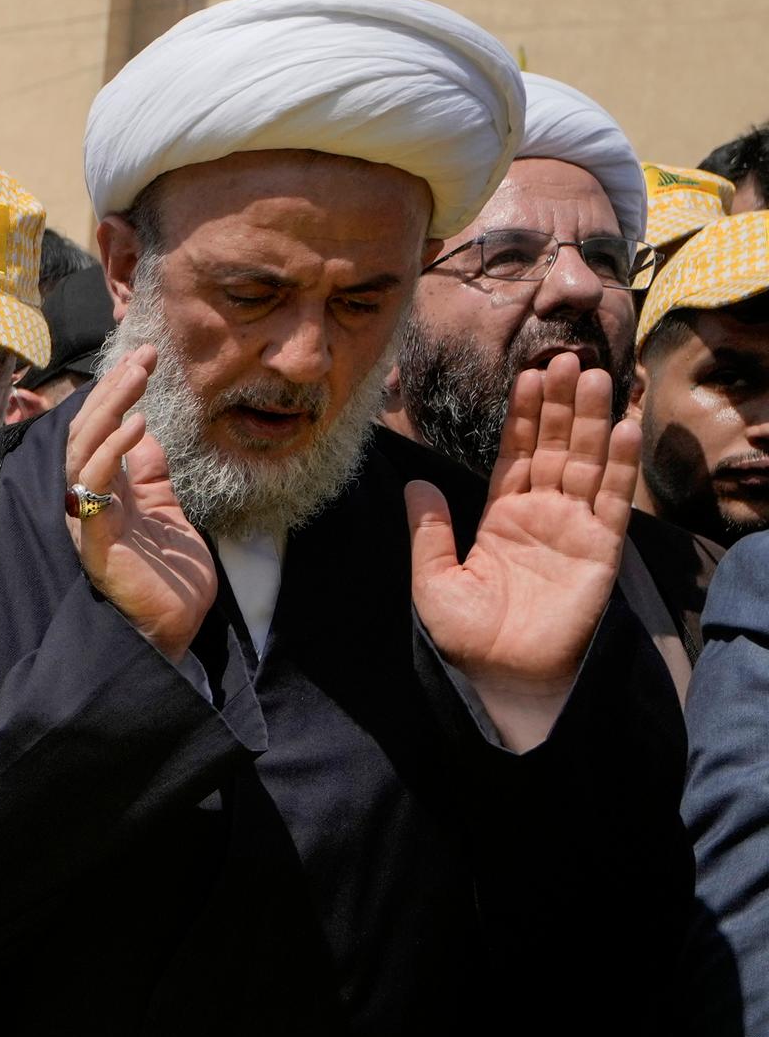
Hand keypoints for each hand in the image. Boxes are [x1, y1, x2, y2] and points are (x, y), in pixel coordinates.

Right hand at [60, 346, 214, 659]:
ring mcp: (89, 521)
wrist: (170, 630)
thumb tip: (146, 436)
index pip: (99, 432)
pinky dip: (112, 453)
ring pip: (84, 451)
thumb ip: (151, 477)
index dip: (117, 393)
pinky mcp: (98, 541)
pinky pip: (97, 489)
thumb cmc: (167, 578)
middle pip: (86, 433)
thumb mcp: (165, 512)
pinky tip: (138, 425)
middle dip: (113, 390)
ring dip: (110, 409)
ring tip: (137, 375)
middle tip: (142, 356)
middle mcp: (87, 502)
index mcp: (102, 493)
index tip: (145, 358)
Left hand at [407, 350, 636, 752]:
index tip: (527, 376)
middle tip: (565, 357)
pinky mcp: (599, 550)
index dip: (523, 416)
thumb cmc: (465, 637)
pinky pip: (610, 501)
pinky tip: (621, 429)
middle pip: (555, 447)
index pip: (516, 454)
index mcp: (502, 518)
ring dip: (591, 420)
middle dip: (560, 404)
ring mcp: (573, 528)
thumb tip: (414, 483)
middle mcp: (542, 515)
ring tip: (595, 376)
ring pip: (585, 462)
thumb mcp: (432, 580)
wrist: (499, 679)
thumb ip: (429, 531)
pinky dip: (617, 465)